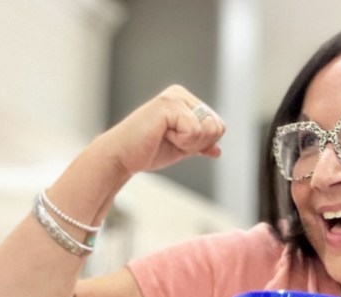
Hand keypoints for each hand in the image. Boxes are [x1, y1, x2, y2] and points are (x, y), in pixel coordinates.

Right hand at [95, 84, 224, 176]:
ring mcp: (175, 97)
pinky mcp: (168, 104)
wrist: (122, 156)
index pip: (218, 126)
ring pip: (208, 128)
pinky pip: (194, 131)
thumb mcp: (181, 148)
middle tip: (170, 140)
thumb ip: (200, 145)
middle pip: (217, 126)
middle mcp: (181, 94)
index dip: (203, 144)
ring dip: (188, 142)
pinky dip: (181, 141)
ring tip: (165, 136)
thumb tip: (218, 150)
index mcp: (186, 101)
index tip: (177, 142)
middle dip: (197, 143)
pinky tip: (161, 134)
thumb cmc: (147, 151)